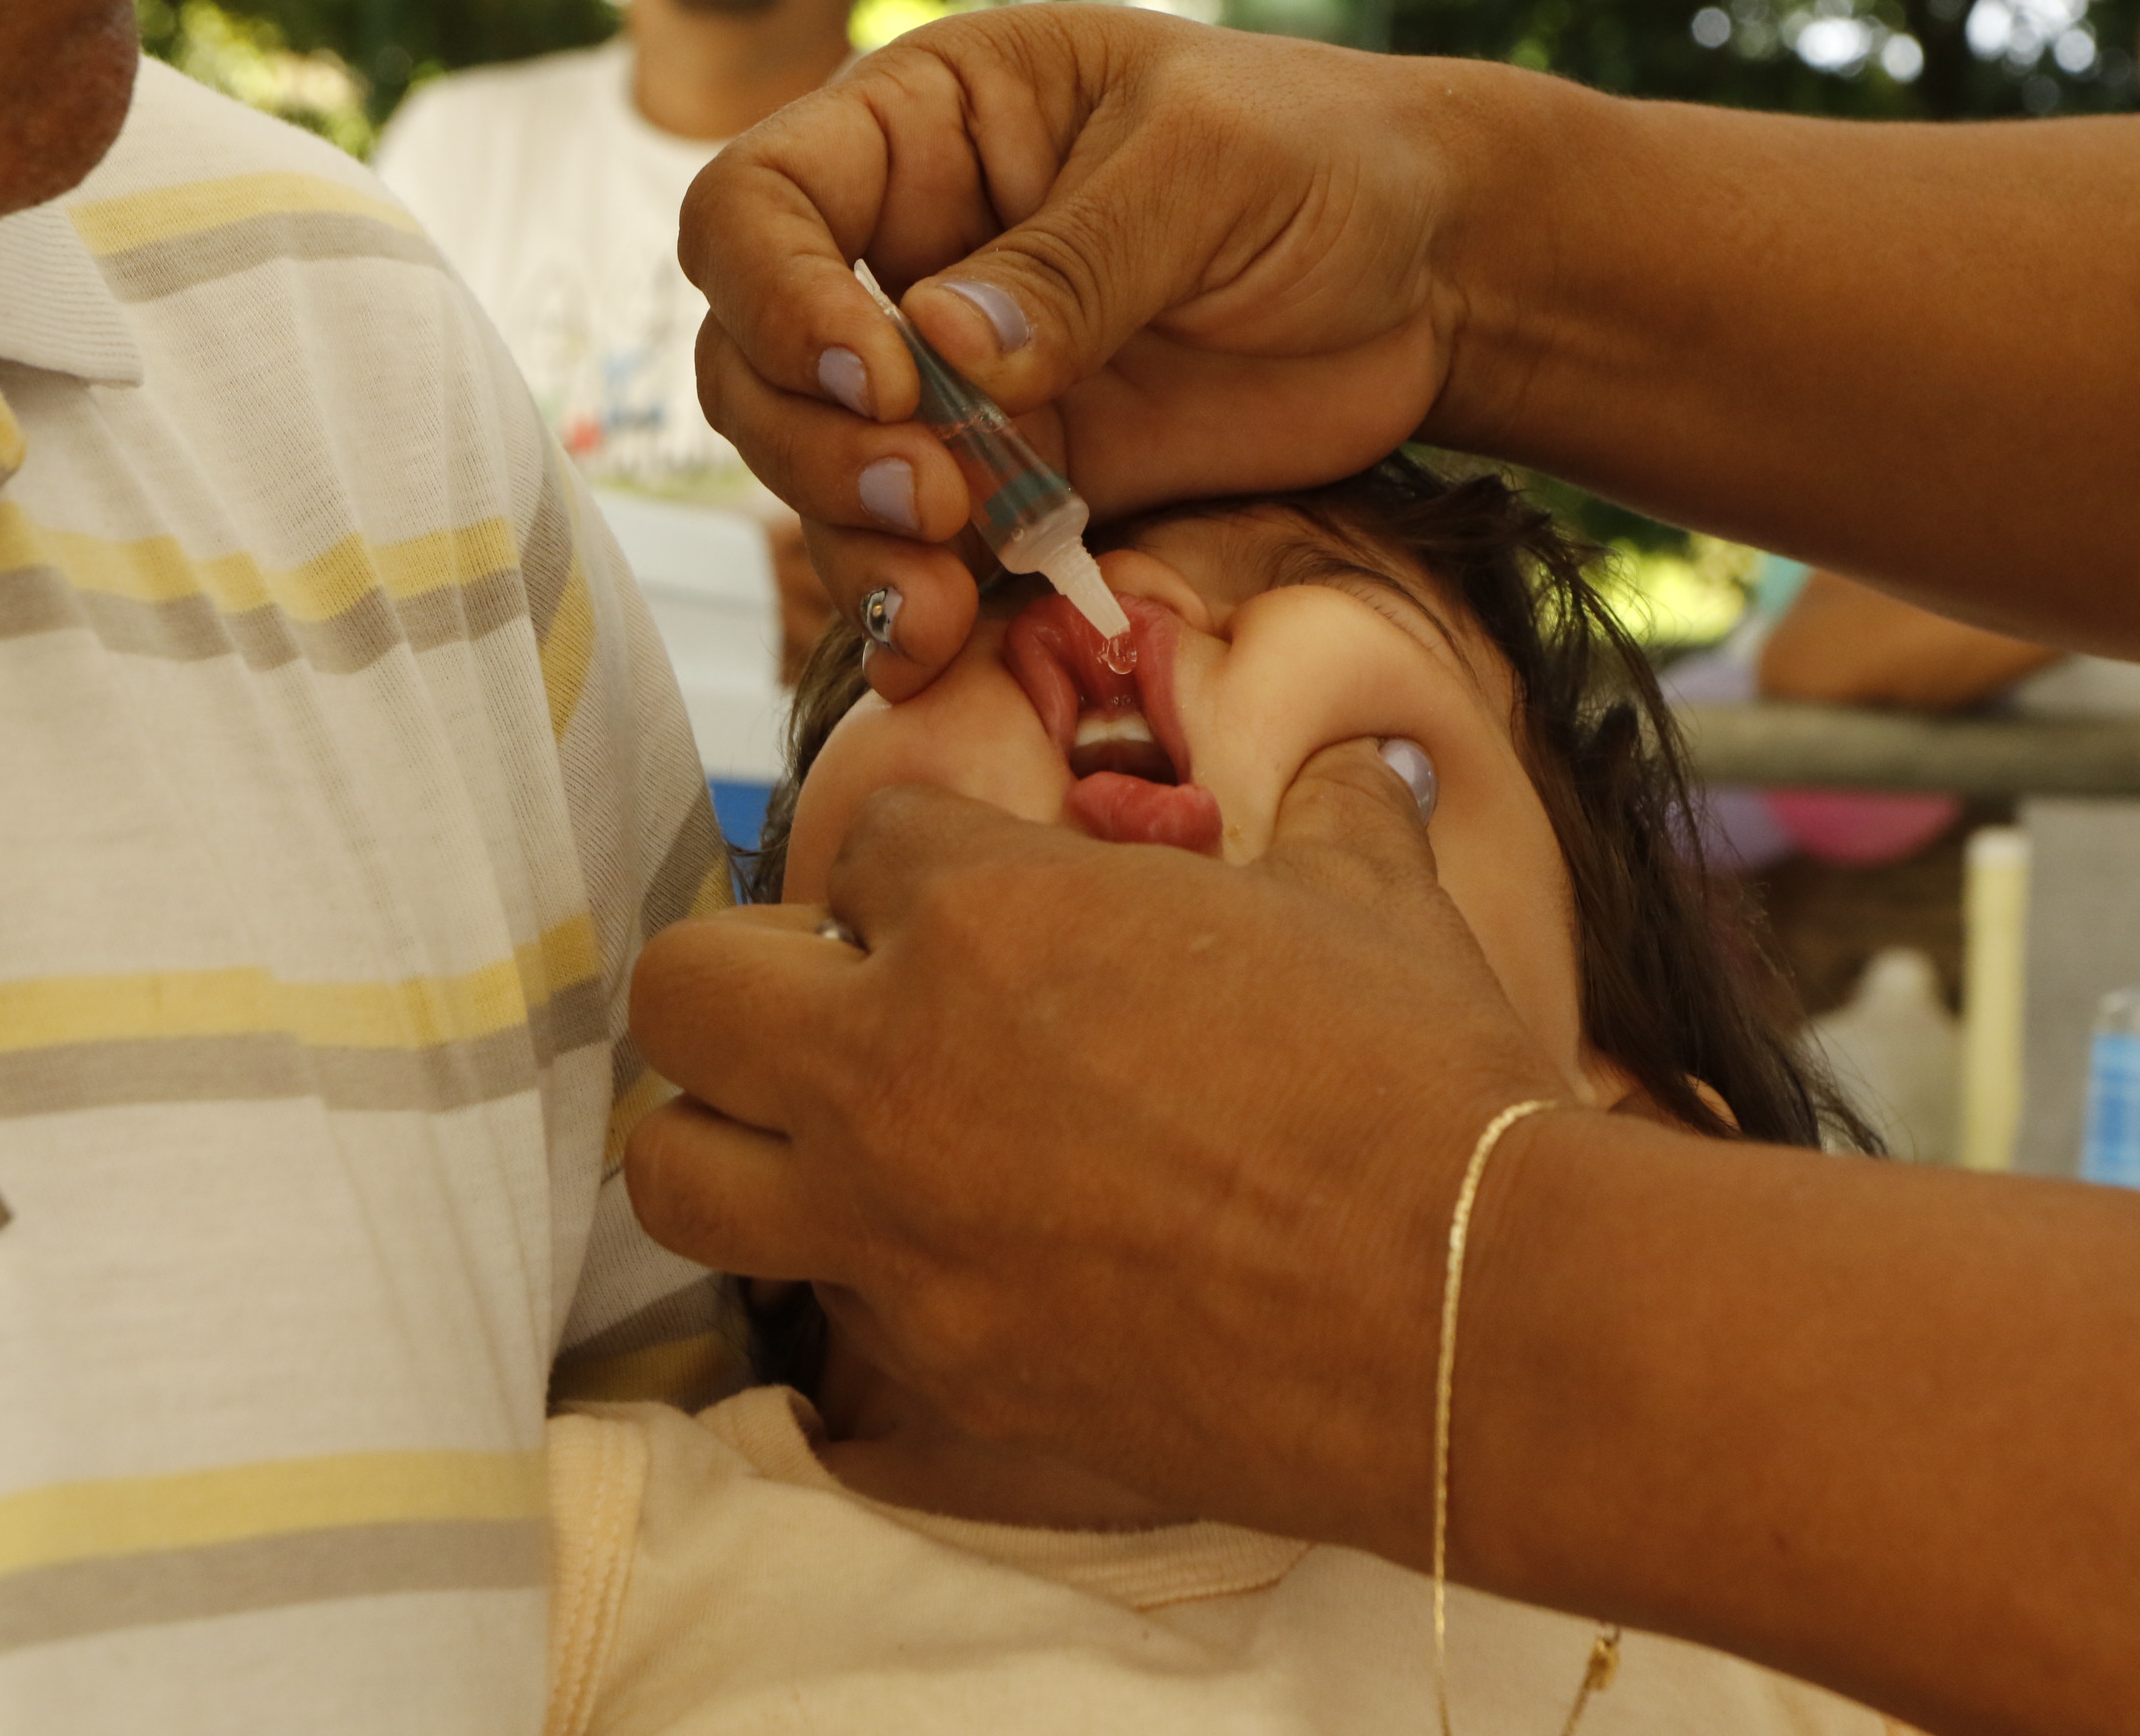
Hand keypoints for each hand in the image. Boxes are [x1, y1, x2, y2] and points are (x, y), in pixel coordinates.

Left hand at [622, 740, 1570, 1555]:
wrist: (1464, 1314)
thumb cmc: (1416, 1080)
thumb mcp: (1376, 904)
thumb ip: (1332, 815)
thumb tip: (1362, 766)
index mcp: (987, 909)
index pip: (863, 843)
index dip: (925, 868)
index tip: (980, 902)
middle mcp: (893, 1065)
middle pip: (686, 991)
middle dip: (747, 979)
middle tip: (848, 1003)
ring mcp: (894, 1233)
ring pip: (675, 1173)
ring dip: (730, 1136)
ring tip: (830, 1137)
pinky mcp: (938, 1371)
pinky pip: (825, 1307)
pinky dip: (866, 1273)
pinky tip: (962, 1262)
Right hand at [678, 8, 1493, 700]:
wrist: (1436, 279)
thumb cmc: (1326, 162)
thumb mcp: (1209, 168)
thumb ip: (1080, 257)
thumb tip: (946, 346)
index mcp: (925, 128)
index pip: (760, 203)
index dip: (778, 296)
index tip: (881, 377)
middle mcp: (909, 256)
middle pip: (756, 362)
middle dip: (817, 447)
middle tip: (932, 498)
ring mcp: (957, 385)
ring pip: (822, 476)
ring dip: (856, 547)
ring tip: (939, 599)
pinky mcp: (1018, 489)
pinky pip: (924, 559)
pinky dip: (912, 616)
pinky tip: (933, 656)